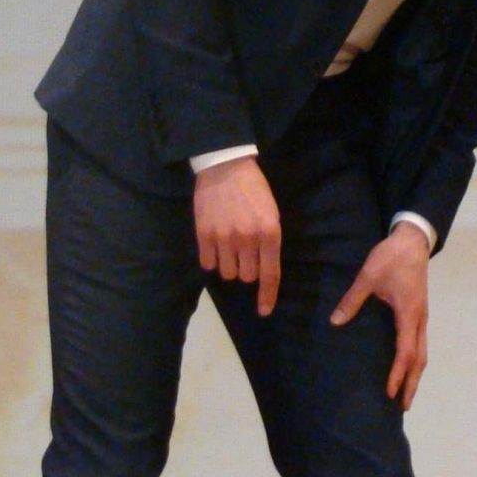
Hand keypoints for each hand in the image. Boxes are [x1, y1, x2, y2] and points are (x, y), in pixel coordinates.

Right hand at [195, 156, 282, 315]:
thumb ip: (269, 241)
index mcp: (270, 232)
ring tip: (229, 247)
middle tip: (244, 254)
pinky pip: (207, 263)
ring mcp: (224, 237)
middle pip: (246, 276)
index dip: (267, 295)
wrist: (225, 166)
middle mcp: (248, 238)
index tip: (264, 311)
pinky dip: (212, 260)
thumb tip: (264, 270)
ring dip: (229, 265)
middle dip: (247, 270)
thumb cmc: (254, 190)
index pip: (270, 274)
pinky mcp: (203, 234)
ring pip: (227, 273)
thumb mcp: (272, 212)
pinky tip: (214, 245)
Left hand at [331, 224, 430, 408]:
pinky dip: (415, 360)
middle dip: (412, 382)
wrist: (412, 241)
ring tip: (406, 393)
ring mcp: (422, 317)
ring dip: (415, 374)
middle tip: (403, 405)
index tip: (389, 392)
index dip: (398, 373)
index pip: (405, 351)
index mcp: (408, 313)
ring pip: (423, 352)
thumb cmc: (391, 257)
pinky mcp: (419, 313)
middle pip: (420, 358)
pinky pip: (419, 343)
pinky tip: (406, 367)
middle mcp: (419, 319)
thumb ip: (353, 300)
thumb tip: (335, 322)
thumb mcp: (368, 275)